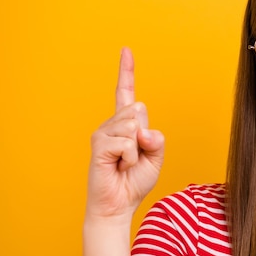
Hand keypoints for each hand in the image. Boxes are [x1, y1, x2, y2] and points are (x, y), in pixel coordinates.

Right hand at [86, 48, 164, 220]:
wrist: (120, 204)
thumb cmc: (135, 181)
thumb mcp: (156, 157)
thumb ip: (156, 138)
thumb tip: (140, 127)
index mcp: (127, 124)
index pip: (127, 93)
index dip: (126, 71)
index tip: (126, 50)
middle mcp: (113, 124)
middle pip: (139, 110)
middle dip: (146, 137)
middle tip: (135, 157)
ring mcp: (103, 133)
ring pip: (134, 126)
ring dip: (138, 150)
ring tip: (126, 163)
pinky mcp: (99, 145)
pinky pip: (128, 143)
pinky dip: (131, 158)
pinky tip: (119, 166)